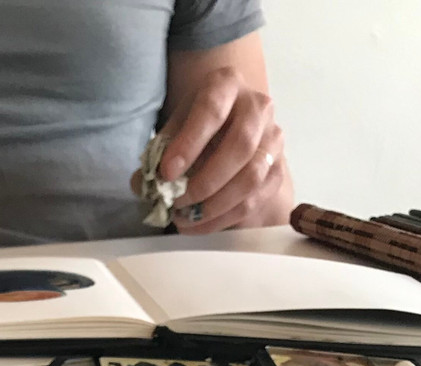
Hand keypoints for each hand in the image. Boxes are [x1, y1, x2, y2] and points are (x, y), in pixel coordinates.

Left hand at [138, 66, 291, 233]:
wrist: (229, 121)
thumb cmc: (195, 123)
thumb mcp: (174, 126)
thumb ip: (158, 153)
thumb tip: (142, 185)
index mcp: (226, 85)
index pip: (212, 110)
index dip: (189, 144)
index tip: (166, 173)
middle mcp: (257, 106)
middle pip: (240, 146)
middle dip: (204, 181)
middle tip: (176, 201)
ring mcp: (273, 137)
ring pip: (252, 177)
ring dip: (215, 205)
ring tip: (184, 218)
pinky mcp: (277, 167)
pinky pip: (255, 199)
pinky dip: (223, 218)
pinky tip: (199, 224)